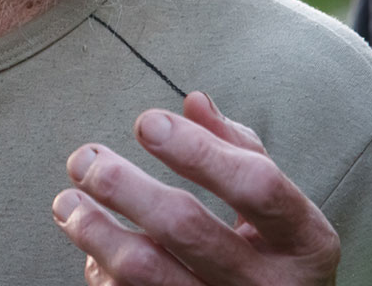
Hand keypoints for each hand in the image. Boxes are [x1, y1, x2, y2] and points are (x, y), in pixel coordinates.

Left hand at [52, 91, 339, 284]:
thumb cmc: (275, 253)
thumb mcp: (277, 208)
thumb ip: (238, 149)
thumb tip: (193, 101)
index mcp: (304, 242)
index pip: (254, 185)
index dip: (197, 150)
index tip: (144, 123)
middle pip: (186, 227)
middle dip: (123, 186)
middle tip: (84, 160)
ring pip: (146, 272)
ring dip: (94, 231)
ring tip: (67, 202)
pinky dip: (101, 270)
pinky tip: (91, 245)